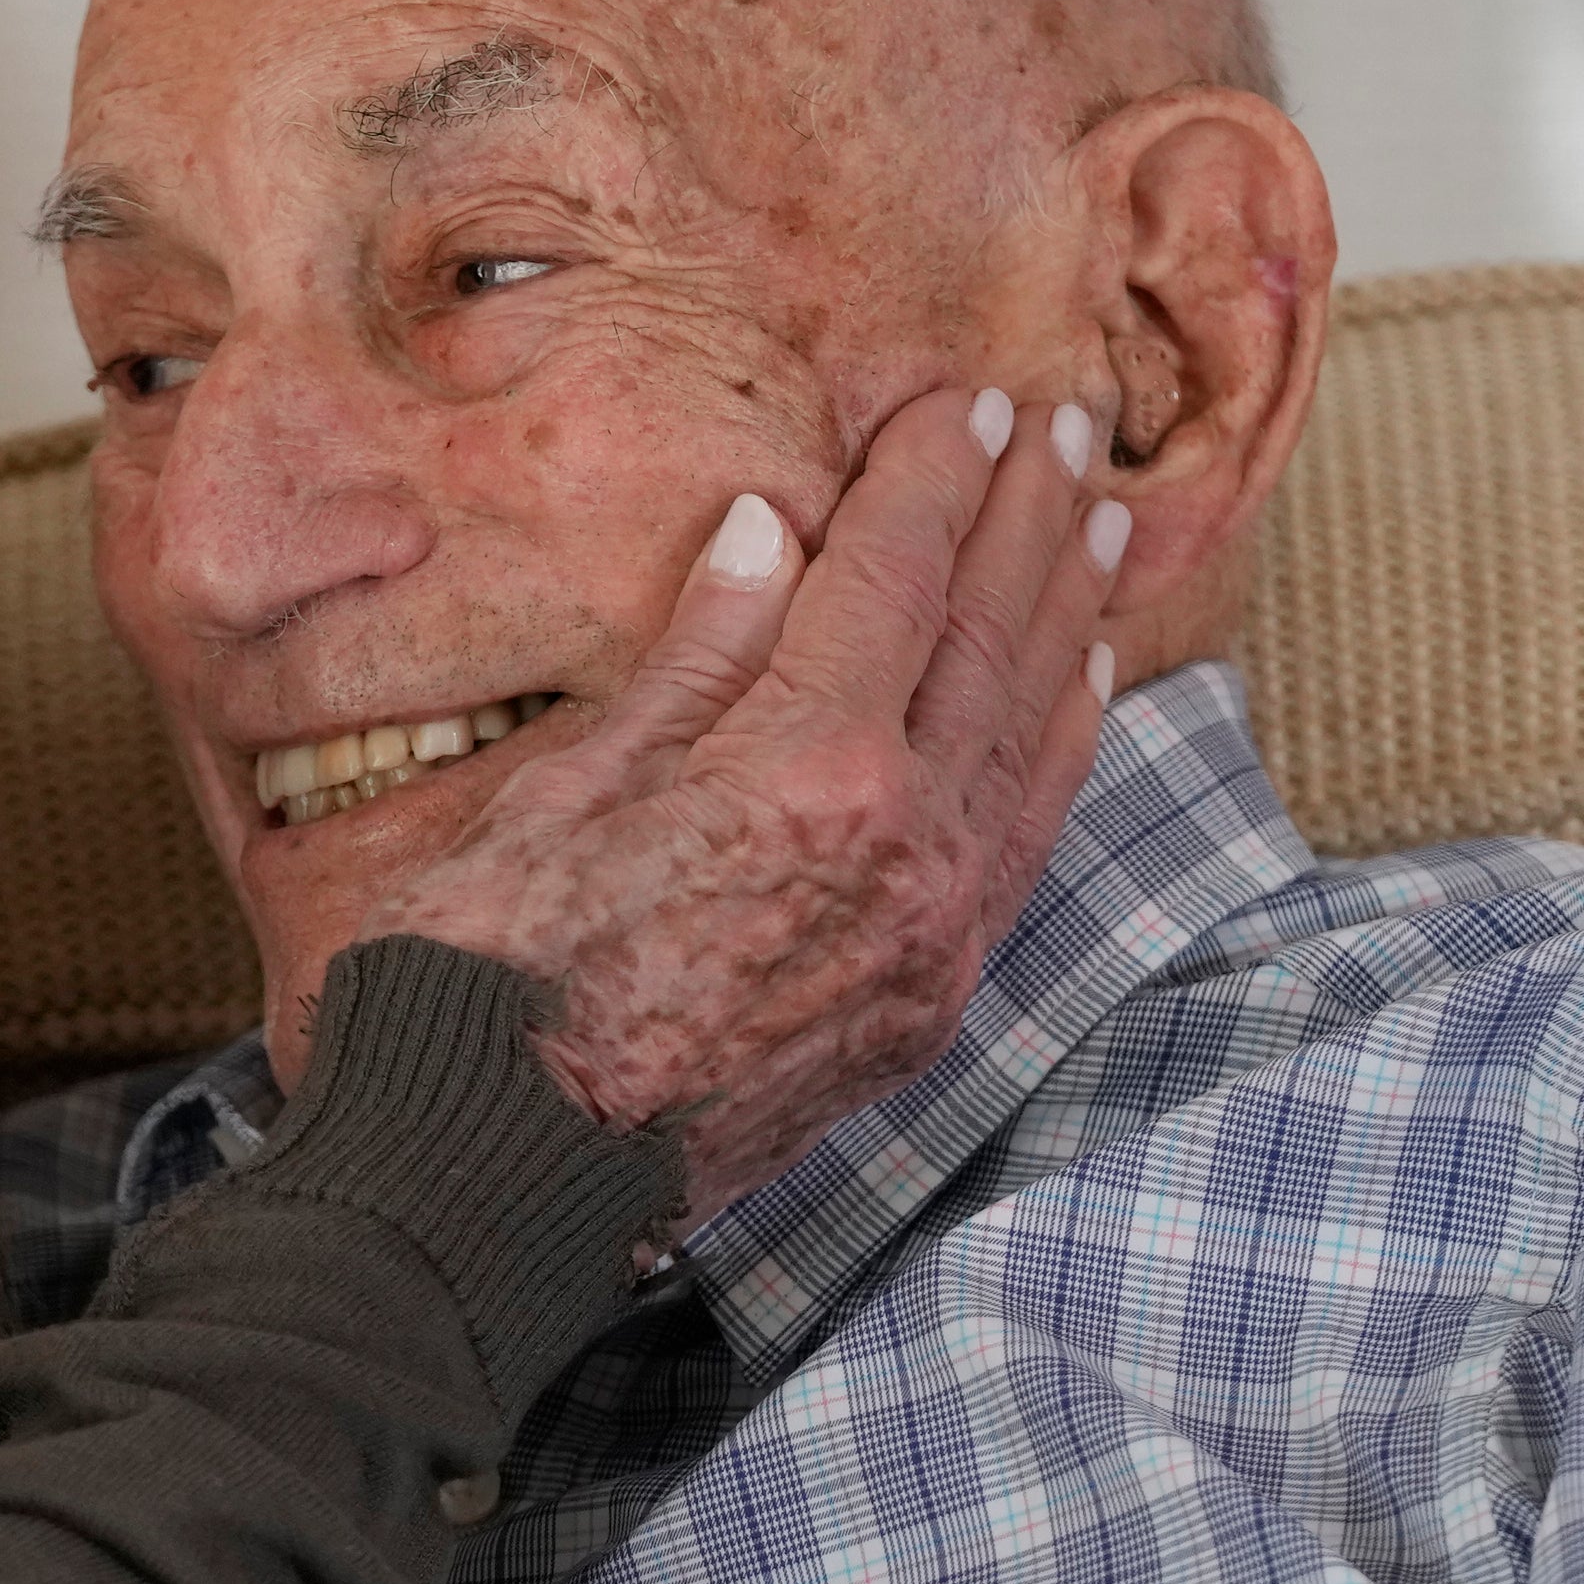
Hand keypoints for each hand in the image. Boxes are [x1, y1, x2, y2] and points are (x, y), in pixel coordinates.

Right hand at [380, 382, 1121, 1216]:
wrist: (497, 1181)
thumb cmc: (483, 980)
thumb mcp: (561, 789)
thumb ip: (695, 663)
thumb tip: (773, 536)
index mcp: (806, 772)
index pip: (894, 581)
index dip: (933, 481)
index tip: (962, 402)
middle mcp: (903, 849)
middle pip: (991, 643)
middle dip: (1027, 519)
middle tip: (1061, 424)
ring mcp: (931, 934)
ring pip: (1033, 737)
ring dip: (1070, 615)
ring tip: (1100, 520)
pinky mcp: (928, 1003)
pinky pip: (1028, 841)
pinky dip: (1066, 747)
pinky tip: (1086, 688)